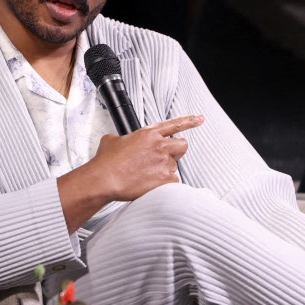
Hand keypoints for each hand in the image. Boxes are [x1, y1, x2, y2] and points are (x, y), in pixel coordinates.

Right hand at [56, 115, 202, 233]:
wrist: (104, 179)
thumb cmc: (106, 162)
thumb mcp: (111, 141)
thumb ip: (123, 138)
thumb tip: (123, 142)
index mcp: (148, 134)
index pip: (175, 124)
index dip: (189, 121)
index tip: (199, 119)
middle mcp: (159, 146)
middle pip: (182, 146)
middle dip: (176, 152)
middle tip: (163, 159)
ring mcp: (163, 162)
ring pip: (175, 167)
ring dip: (164, 171)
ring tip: (146, 176)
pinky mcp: (164, 179)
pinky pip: (172, 182)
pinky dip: (164, 185)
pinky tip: (150, 185)